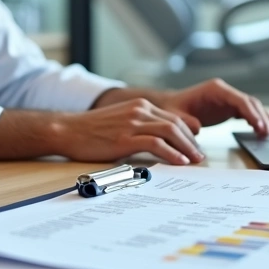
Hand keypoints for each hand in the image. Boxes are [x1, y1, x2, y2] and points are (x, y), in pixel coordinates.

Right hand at [49, 99, 205, 164]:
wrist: (68, 130)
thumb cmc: (92, 131)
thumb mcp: (122, 122)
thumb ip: (141, 128)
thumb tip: (159, 144)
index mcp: (140, 106)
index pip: (173, 117)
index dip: (188, 133)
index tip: (194, 147)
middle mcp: (140, 110)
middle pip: (176, 123)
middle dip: (192, 141)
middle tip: (200, 156)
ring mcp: (132, 122)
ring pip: (170, 131)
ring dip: (187, 147)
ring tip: (195, 160)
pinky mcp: (125, 137)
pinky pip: (156, 143)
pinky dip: (172, 153)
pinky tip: (179, 162)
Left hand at [156, 78, 268, 137]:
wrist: (170, 106)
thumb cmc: (173, 109)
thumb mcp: (175, 116)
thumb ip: (186, 121)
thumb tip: (197, 127)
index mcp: (215, 89)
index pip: (240, 99)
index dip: (252, 113)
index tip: (260, 126)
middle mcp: (224, 91)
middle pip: (250, 102)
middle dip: (261, 116)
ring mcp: (228, 99)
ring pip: (251, 107)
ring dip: (262, 118)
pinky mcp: (228, 108)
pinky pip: (247, 113)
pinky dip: (256, 120)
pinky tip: (264, 131)